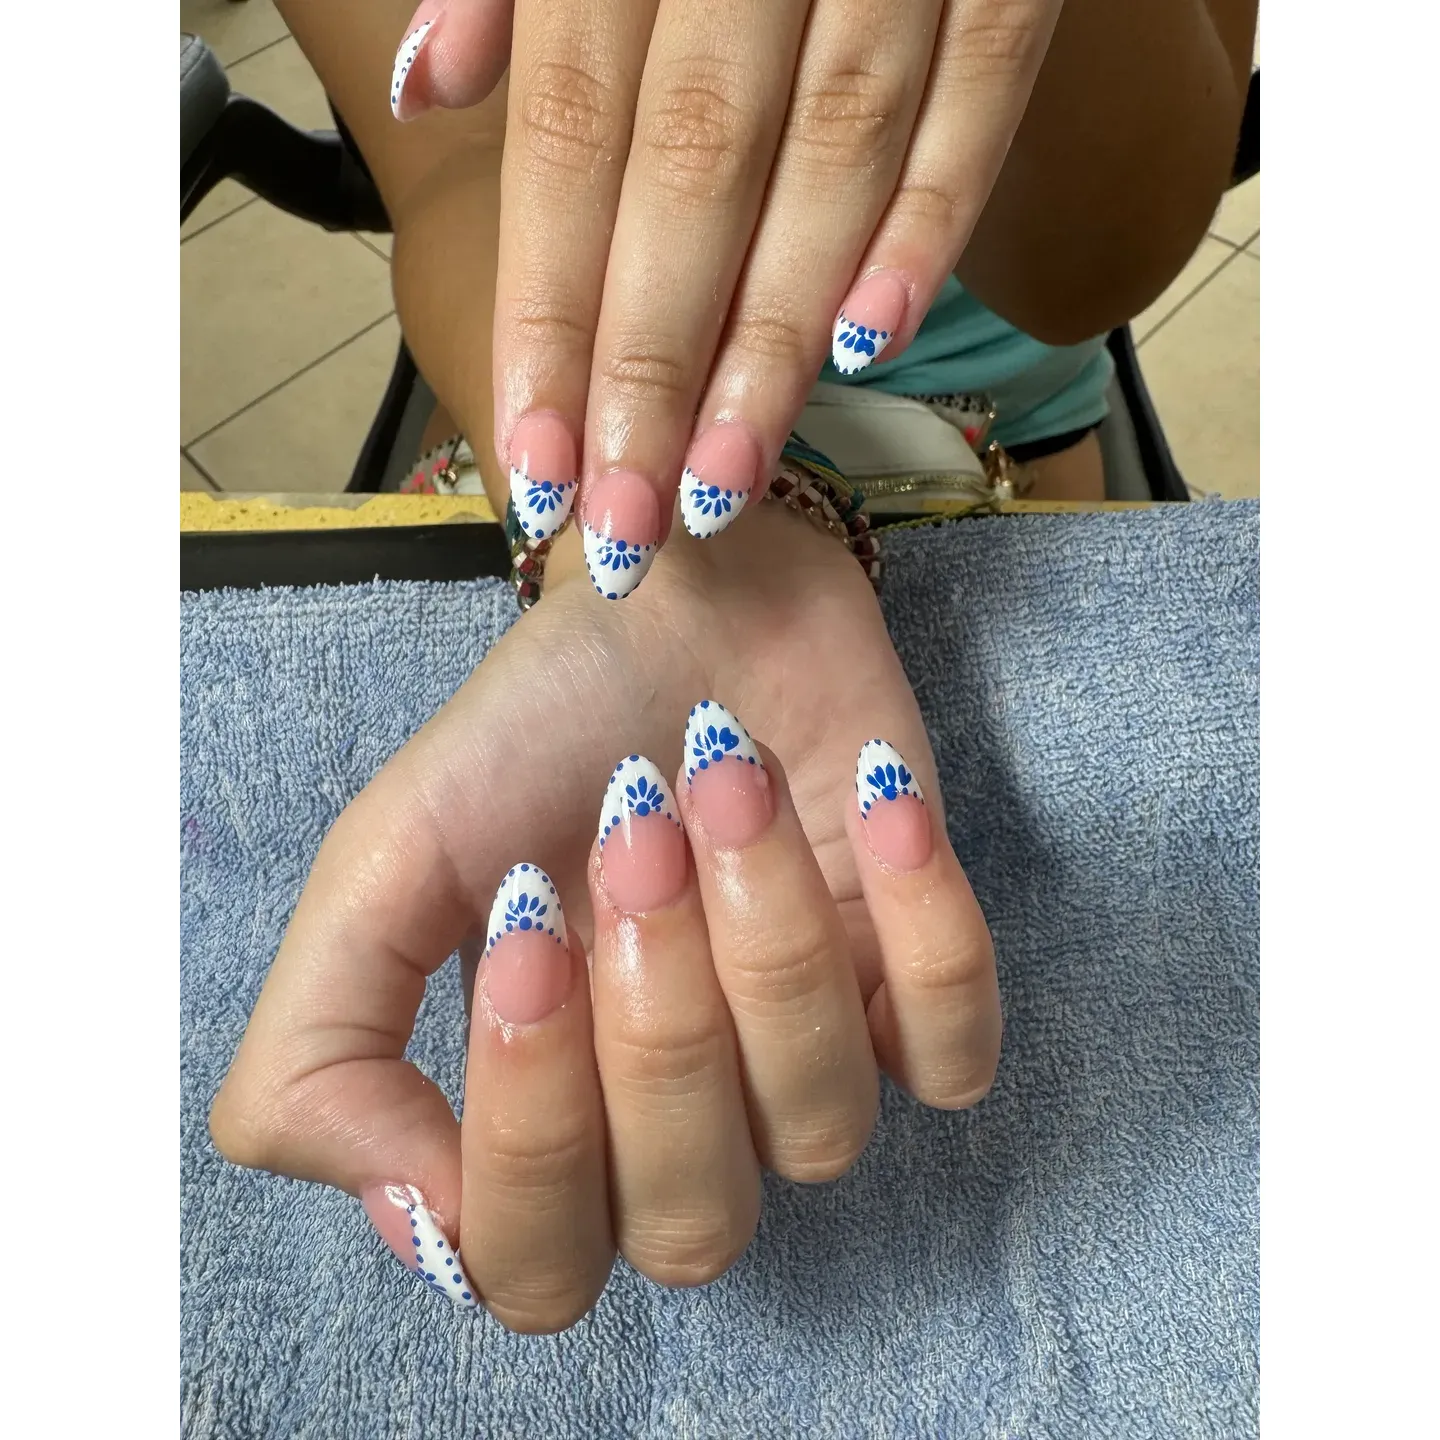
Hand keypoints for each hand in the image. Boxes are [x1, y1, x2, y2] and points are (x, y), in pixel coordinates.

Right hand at [210, 503, 999, 1331]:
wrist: (676, 601)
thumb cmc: (536, 732)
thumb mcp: (384, 867)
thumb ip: (323, 1050)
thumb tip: (409, 1204)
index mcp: (541, 1120)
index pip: (534, 1261)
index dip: (531, 1124)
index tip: (522, 925)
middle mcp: (678, 1126)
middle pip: (687, 1220)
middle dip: (657, 1022)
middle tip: (633, 828)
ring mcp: (806, 1065)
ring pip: (820, 1127)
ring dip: (770, 942)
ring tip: (725, 778)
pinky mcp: (915, 991)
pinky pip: (957, 1051)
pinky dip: (925, 932)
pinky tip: (874, 808)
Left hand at [388, 0, 1062, 596]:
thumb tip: (429, 89)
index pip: (569, 145)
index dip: (548, 316)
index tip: (533, 466)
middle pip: (689, 177)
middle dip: (651, 367)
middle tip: (624, 521)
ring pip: (829, 155)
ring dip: (774, 337)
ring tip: (726, 483)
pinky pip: (978, 93)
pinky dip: (929, 218)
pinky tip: (869, 341)